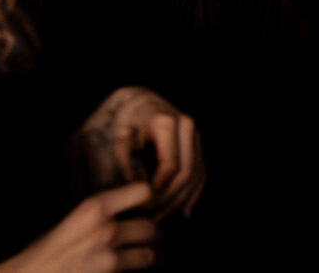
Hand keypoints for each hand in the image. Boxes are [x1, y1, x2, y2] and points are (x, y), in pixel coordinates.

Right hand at [0, 182, 159, 272]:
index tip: (151, 204)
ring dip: (152, 257)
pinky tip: (134, 271)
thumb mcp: (70, 222)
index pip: (142, 192)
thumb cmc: (43, 253)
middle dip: (154, 233)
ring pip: (150, 256)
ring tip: (152, 257)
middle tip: (153, 236)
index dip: (150, 199)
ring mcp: (109, 259)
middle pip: (151, 227)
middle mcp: (106, 231)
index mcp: (94, 209)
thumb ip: (97, 216)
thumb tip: (122, 214)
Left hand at [79, 87, 204, 218]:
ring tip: (163, 216)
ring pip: (197, 173)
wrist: (136, 102)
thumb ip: (127, 164)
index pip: (170, 165)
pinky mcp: (196, 141)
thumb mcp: (117, 138)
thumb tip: (142, 192)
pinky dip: (193, 192)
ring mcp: (194, 133)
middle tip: (154, 216)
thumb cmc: (124, 121)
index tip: (143, 205)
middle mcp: (186, 125)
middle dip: (171, 198)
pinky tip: (184, 211)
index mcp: (166, 122)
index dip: (158, 189)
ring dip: (182, 199)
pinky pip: (201, 170)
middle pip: (187, 171)